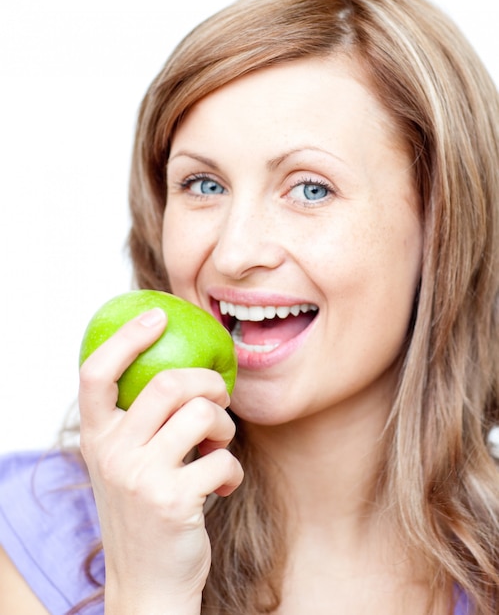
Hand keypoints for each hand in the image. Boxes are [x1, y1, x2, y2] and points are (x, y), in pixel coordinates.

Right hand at [78, 308, 243, 614]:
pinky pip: (223, 460)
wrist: (147, 582)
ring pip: (203, 415)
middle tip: (220, 397)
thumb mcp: (126, 463)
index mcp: (96, 437)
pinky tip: (222, 487)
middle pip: (168, 383)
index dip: (126, 339)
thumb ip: (140, 423)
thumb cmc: (145, 510)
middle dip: (208, 382)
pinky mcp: (173, 500)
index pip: (96, 373)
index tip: (157, 316)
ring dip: (225, 428)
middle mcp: (111, 452)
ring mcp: (140, 477)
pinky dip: (232, 471)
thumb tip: (184, 373)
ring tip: (219, 447)